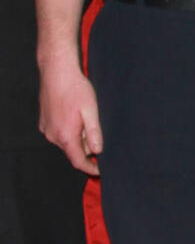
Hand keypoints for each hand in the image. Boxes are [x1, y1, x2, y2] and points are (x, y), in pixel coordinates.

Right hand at [39, 55, 101, 174]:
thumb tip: (98, 151)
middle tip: (99, 136)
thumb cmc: (76, 89)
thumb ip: (94, 132)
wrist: (57, 72)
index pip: (78, 161)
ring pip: (66, 142)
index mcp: (66, 135)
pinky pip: (59, 133)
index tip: (100, 171)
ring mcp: (46, 129)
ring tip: (87, 120)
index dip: (90, 168)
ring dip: (78, 138)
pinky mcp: (44, 123)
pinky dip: (70, 131)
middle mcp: (53, 136)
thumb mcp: (91, 110)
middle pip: (73, 151)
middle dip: (87, 149)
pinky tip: (76, 116)